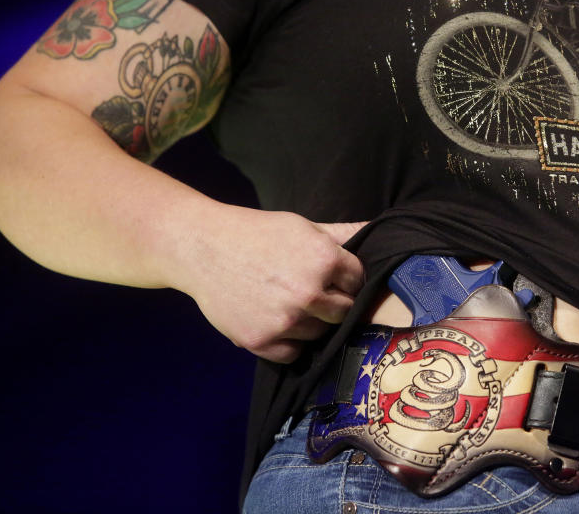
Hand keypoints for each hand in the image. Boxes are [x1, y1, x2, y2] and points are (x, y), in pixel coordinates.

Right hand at [172, 205, 366, 362]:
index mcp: (324, 259)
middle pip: (344, 311)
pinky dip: (288, 342)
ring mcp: (285, 320)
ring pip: (320, 333)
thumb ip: (342, 234)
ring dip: (310, 322)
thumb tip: (377, 228)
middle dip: (333, 301)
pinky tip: (276, 321)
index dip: (344, 277)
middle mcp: (309, 292)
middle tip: (310, 292)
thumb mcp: (302, 225)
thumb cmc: (255, 233)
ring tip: (288, 303)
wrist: (202, 248)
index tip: (330, 275)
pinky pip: (294, 353)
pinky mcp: (262, 341)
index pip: (357, 280)